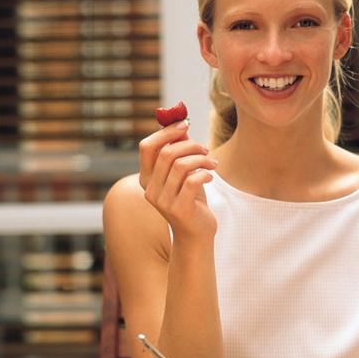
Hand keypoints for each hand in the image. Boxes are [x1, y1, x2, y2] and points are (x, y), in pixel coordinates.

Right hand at [138, 122, 218, 239]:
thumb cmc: (190, 200)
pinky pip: (193, 181)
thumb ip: (179, 151)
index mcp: (146, 178)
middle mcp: (150, 190)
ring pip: (181, 165)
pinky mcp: (179, 209)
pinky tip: (210, 176)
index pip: (146, 147)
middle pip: (166, 153)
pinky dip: (205, 173)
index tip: (184, 124)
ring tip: (212, 163)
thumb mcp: (183, 174)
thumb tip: (181, 123)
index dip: (165, 132)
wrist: (196, 234)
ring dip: (201, 159)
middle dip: (190, 145)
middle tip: (205, 149)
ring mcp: (163, 201)